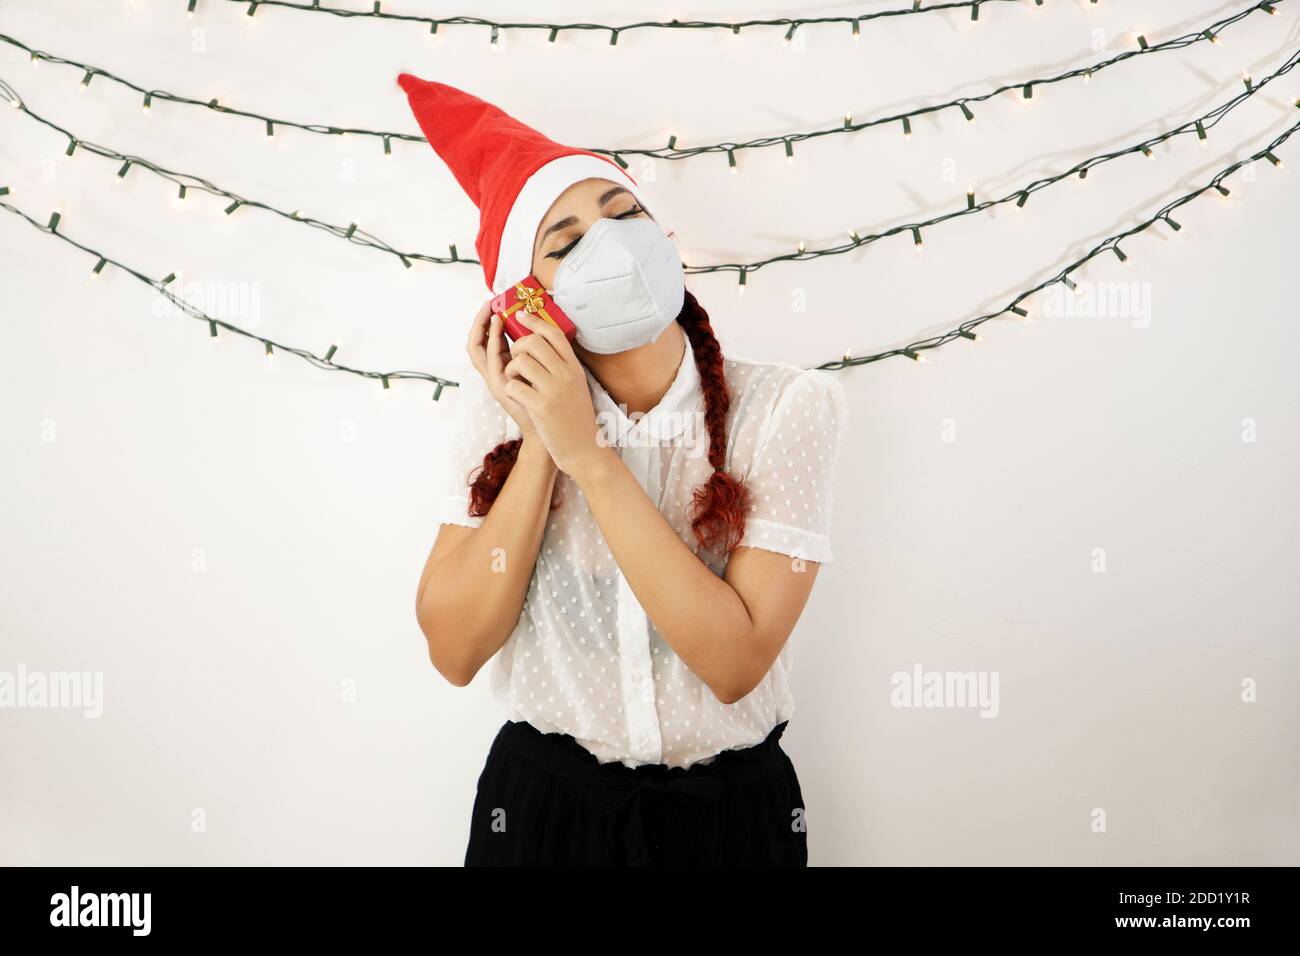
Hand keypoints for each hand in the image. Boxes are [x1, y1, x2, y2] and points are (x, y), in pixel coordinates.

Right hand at [465, 298, 537, 440]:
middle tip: (488, 303)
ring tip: (492, 313)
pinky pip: (490, 360)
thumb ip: (537, 351)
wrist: (552, 429)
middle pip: (475, 342)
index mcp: (504, 367)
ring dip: (483, 328)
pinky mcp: (499, 387)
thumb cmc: (551, 400)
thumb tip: (542, 325)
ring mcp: (494, 380)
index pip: (486, 340)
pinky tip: (498, 330)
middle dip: (479, 320)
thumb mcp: (542, 369)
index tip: (495, 303)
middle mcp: (494, 373)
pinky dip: (492, 342)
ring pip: (477, 349)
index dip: (486, 321)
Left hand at [501, 311, 610, 480]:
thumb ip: (562, 366)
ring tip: (515, 382)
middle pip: (532, 342)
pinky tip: (518, 398)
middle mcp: (566, 375)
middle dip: (516, 348)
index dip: (534, 321)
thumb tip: (541, 346)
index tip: (520, 316)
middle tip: (515, 360)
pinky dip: (510, 390)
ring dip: (511, 370)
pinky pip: (514, 386)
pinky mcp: (542, 407)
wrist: (585, 450)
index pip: (553, 333)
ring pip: (520, 361)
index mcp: (574, 367)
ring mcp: (554, 390)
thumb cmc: (576, 418)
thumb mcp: (576, 386)